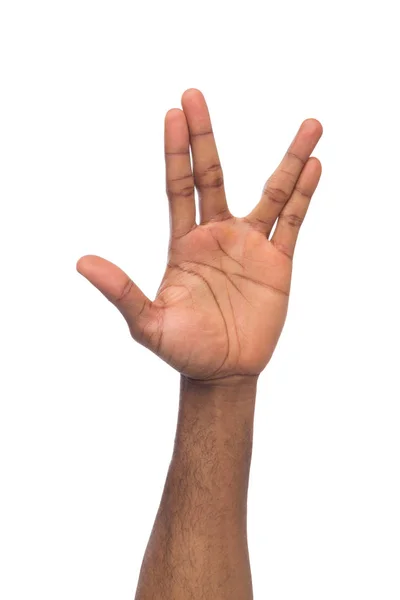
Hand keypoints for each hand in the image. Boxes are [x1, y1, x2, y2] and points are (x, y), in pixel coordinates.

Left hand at [77, 89, 321, 382]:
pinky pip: (292, 223)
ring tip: (310, 126)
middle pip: (212, 175)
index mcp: (184, 244)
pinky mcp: (277, 263)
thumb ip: (122, 292)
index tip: (173, 113)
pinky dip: (304, 195)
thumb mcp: (147, 324)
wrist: (222, 372)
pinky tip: (314, 167)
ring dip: (289, 160)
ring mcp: (249, 247)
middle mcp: (217, 236)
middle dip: (205, 137)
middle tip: (194, 95)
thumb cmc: (183, 350)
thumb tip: (82, 263)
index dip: (176, 152)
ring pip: (271, 193)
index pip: (179, 188)